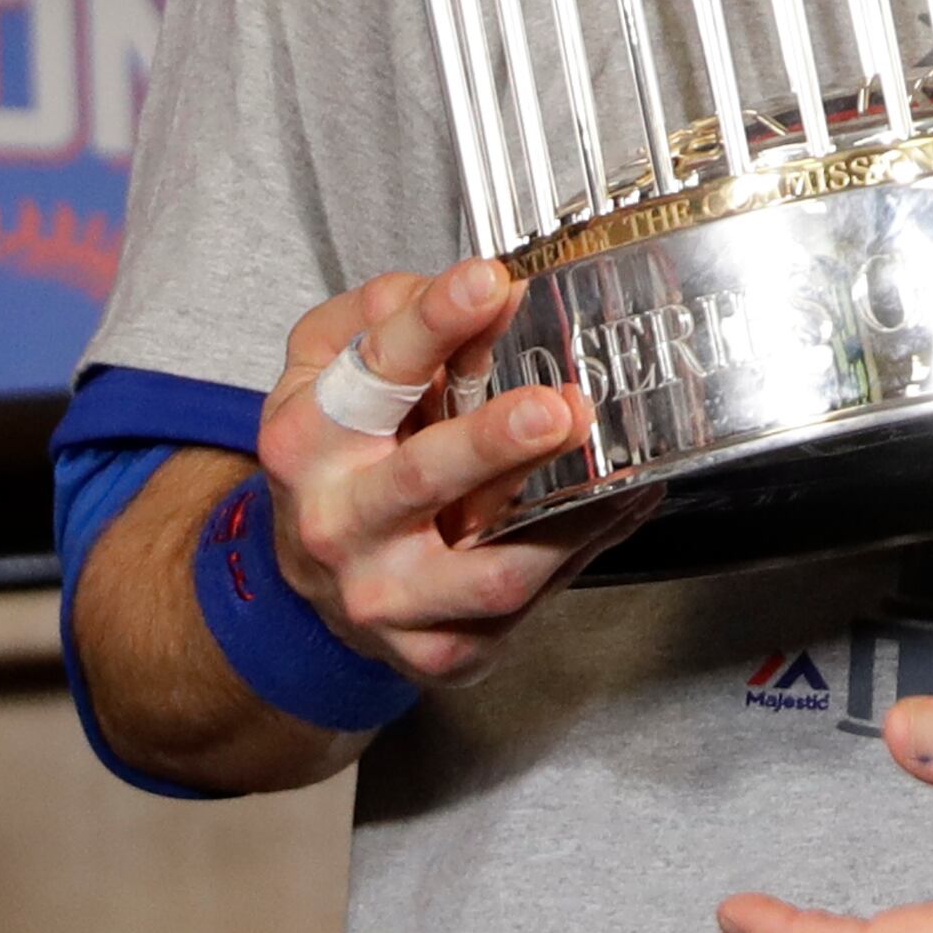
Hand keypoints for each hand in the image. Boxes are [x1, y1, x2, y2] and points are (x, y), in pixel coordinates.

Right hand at [260, 258, 653, 682]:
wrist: (314, 576)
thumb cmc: (343, 451)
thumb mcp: (337, 366)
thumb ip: (392, 315)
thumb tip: (485, 290)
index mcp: (309, 439)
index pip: (371, 374)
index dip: (432, 324)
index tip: (490, 284)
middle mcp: (338, 522)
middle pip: (420, 481)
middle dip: (492, 443)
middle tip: (556, 406)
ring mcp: (385, 596)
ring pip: (487, 572)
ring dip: (564, 523)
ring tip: (623, 474)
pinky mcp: (436, 648)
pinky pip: (522, 608)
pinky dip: (583, 555)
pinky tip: (620, 509)